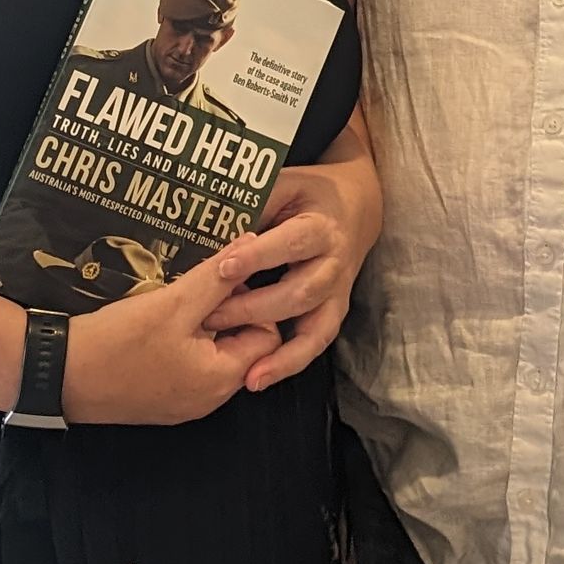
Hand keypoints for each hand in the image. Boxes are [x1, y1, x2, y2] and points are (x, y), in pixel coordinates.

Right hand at [60, 238, 283, 425]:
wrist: (58, 374)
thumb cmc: (119, 341)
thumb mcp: (173, 303)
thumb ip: (217, 277)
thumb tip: (252, 246)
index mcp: (222, 380)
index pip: (267, 335)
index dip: (251, 303)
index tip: (220, 282)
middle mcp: (210, 400)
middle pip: (241, 346)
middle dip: (226, 313)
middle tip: (196, 287)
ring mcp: (184, 404)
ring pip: (213, 354)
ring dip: (202, 325)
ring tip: (178, 299)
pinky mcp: (161, 400)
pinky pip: (189, 366)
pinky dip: (183, 342)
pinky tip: (160, 319)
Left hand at [211, 153, 381, 392]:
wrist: (354, 207)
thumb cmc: (308, 194)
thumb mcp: (284, 184)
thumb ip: (254, 204)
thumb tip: (208, 221)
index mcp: (320, 227)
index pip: (291, 243)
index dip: (258, 257)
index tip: (224, 269)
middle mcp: (334, 264)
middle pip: (298, 293)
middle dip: (254, 308)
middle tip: (210, 317)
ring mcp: (337, 292)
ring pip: (311, 325)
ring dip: (275, 348)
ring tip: (241, 369)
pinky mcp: (333, 312)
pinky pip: (315, 343)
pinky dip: (289, 364)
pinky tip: (258, 379)